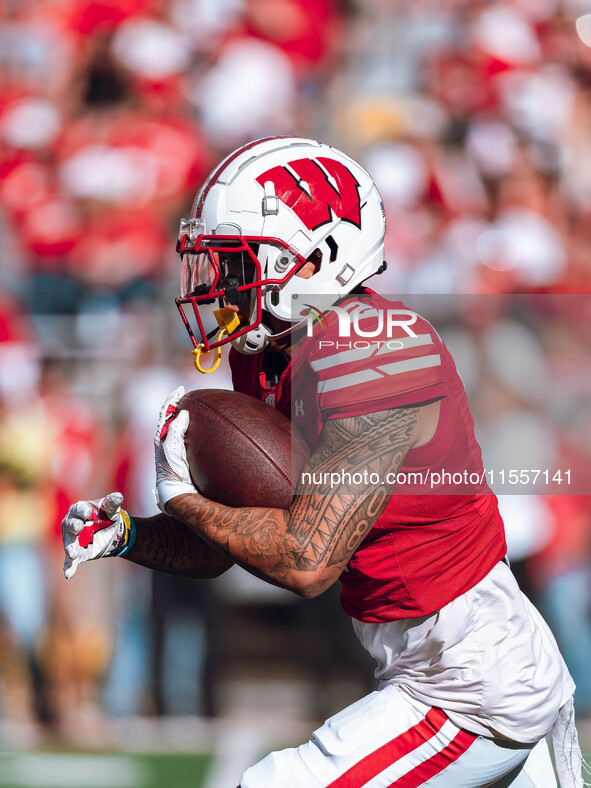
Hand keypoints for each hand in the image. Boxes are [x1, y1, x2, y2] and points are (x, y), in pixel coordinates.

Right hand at [62, 492, 134, 578]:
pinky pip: (71, 561)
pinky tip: (68, 574)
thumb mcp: (112, 509)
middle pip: (70, 525)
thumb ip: (113, 502)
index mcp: (80, 510)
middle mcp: (73, 524)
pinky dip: (69, 567)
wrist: (111, 531)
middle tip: (79, 527)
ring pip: (69, 543)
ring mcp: (74, 540)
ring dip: (70, 548)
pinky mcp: (78, 552)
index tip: (87, 512)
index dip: (81, 510)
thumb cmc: (107, 515)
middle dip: (74, 526)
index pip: (77, 509)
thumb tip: (118, 496)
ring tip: (73, 553)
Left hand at [154, 385, 196, 512]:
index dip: (172, 399)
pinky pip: (187, 436)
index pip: (164, 412)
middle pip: (170, 417)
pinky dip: (192, 427)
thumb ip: (176, 429)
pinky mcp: (184, 455)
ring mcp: (175, 448)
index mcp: (161, 437)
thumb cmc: (171, 471)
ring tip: (194, 405)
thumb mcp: (172, 448)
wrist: (176, 492)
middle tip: (186, 394)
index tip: (181, 389)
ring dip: (183, 414)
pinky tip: (201, 427)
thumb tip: (183, 413)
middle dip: (177, 404)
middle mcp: (167, 441)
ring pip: (178, 425)